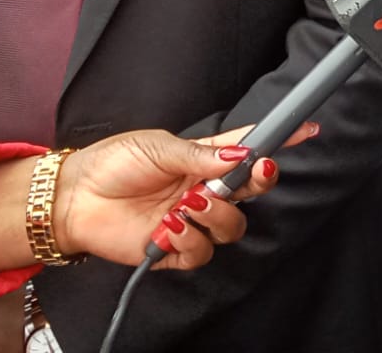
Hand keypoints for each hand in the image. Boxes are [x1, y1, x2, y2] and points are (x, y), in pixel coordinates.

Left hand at [54, 123, 315, 270]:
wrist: (75, 198)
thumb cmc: (114, 163)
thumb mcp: (158, 147)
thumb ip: (201, 155)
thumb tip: (241, 154)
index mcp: (204, 159)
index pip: (248, 149)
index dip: (279, 140)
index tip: (306, 129)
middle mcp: (204, 190)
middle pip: (250, 192)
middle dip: (258, 182)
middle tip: (250, 173)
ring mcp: (191, 221)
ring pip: (231, 227)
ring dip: (215, 215)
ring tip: (186, 204)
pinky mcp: (174, 249)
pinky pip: (200, 253)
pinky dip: (188, 240)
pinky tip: (167, 228)